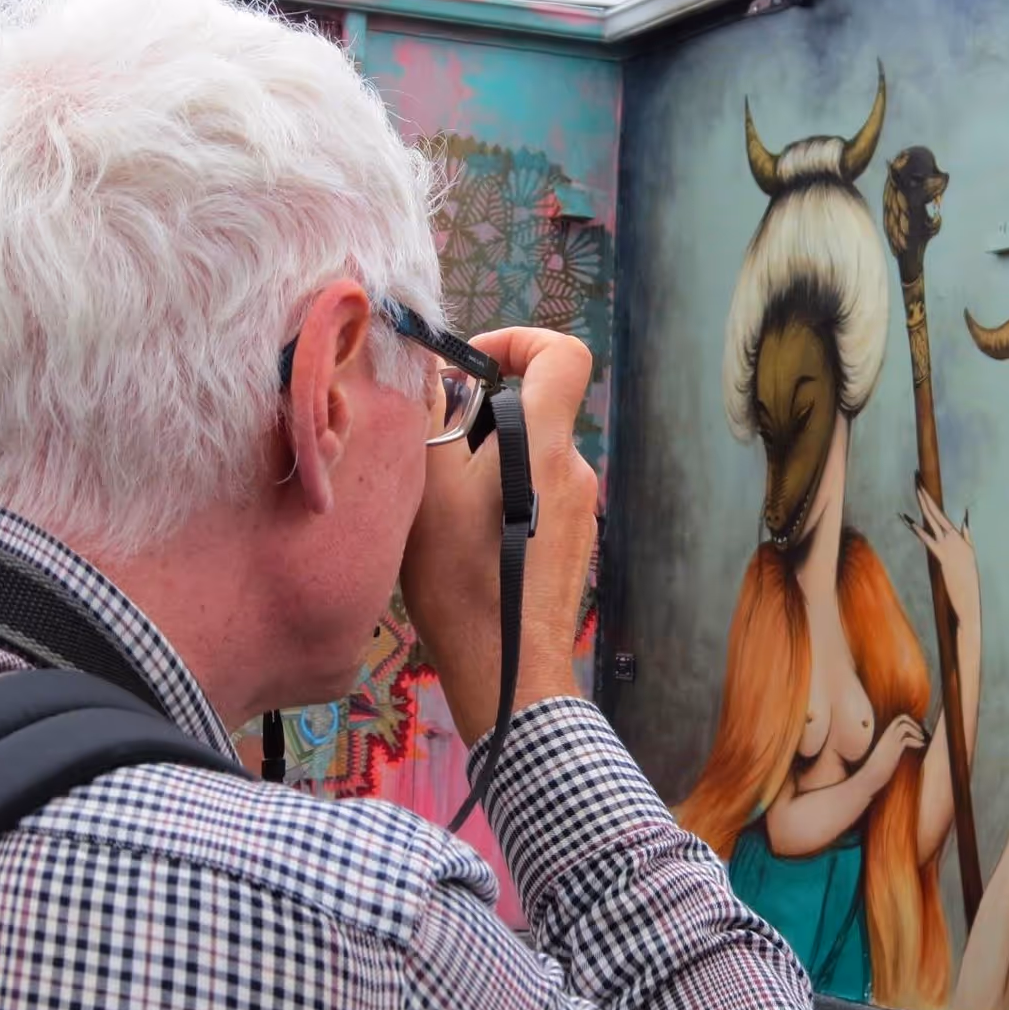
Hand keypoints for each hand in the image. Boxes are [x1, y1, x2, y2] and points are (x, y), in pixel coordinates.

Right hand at [402, 328, 598, 745]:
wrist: (508, 667)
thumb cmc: (461, 578)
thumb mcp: (426, 488)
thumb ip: (431, 418)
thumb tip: (432, 372)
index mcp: (546, 445)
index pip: (564, 355)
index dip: (519, 342)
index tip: (472, 367)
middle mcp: (575, 469)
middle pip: (534, 410)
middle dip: (480, 417)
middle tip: (433, 455)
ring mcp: (582, 508)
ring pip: (529, 457)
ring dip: (485, 465)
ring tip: (442, 509)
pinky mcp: (575, 541)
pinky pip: (537, 496)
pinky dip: (501, 501)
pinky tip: (466, 543)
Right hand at [861, 714, 926, 792]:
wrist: (872, 774)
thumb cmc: (879, 766)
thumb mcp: (886, 752)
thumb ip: (893, 746)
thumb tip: (901, 747)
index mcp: (886, 734)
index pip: (898, 719)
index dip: (909, 722)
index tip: (915, 729)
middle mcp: (888, 735)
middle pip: (902, 718)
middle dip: (914, 723)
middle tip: (921, 732)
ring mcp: (891, 741)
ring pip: (905, 726)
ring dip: (916, 731)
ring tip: (922, 739)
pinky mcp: (895, 749)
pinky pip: (907, 739)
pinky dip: (917, 741)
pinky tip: (921, 746)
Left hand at [903, 481, 978, 624]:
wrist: (969, 594)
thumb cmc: (967, 577)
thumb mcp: (970, 552)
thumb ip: (967, 534)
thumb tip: (966, 517)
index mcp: (958, 535)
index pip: (940, 511)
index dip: (929, 496)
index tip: (922, 483)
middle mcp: (953, 536)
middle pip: (935, 509)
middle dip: (924, 492)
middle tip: (916, 475)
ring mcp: (947, 545)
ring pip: (932, 519)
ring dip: (923, 502)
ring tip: (916, 487)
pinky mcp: (941, 555)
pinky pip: (927, 539)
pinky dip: (917, 529)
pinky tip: (908, 520)